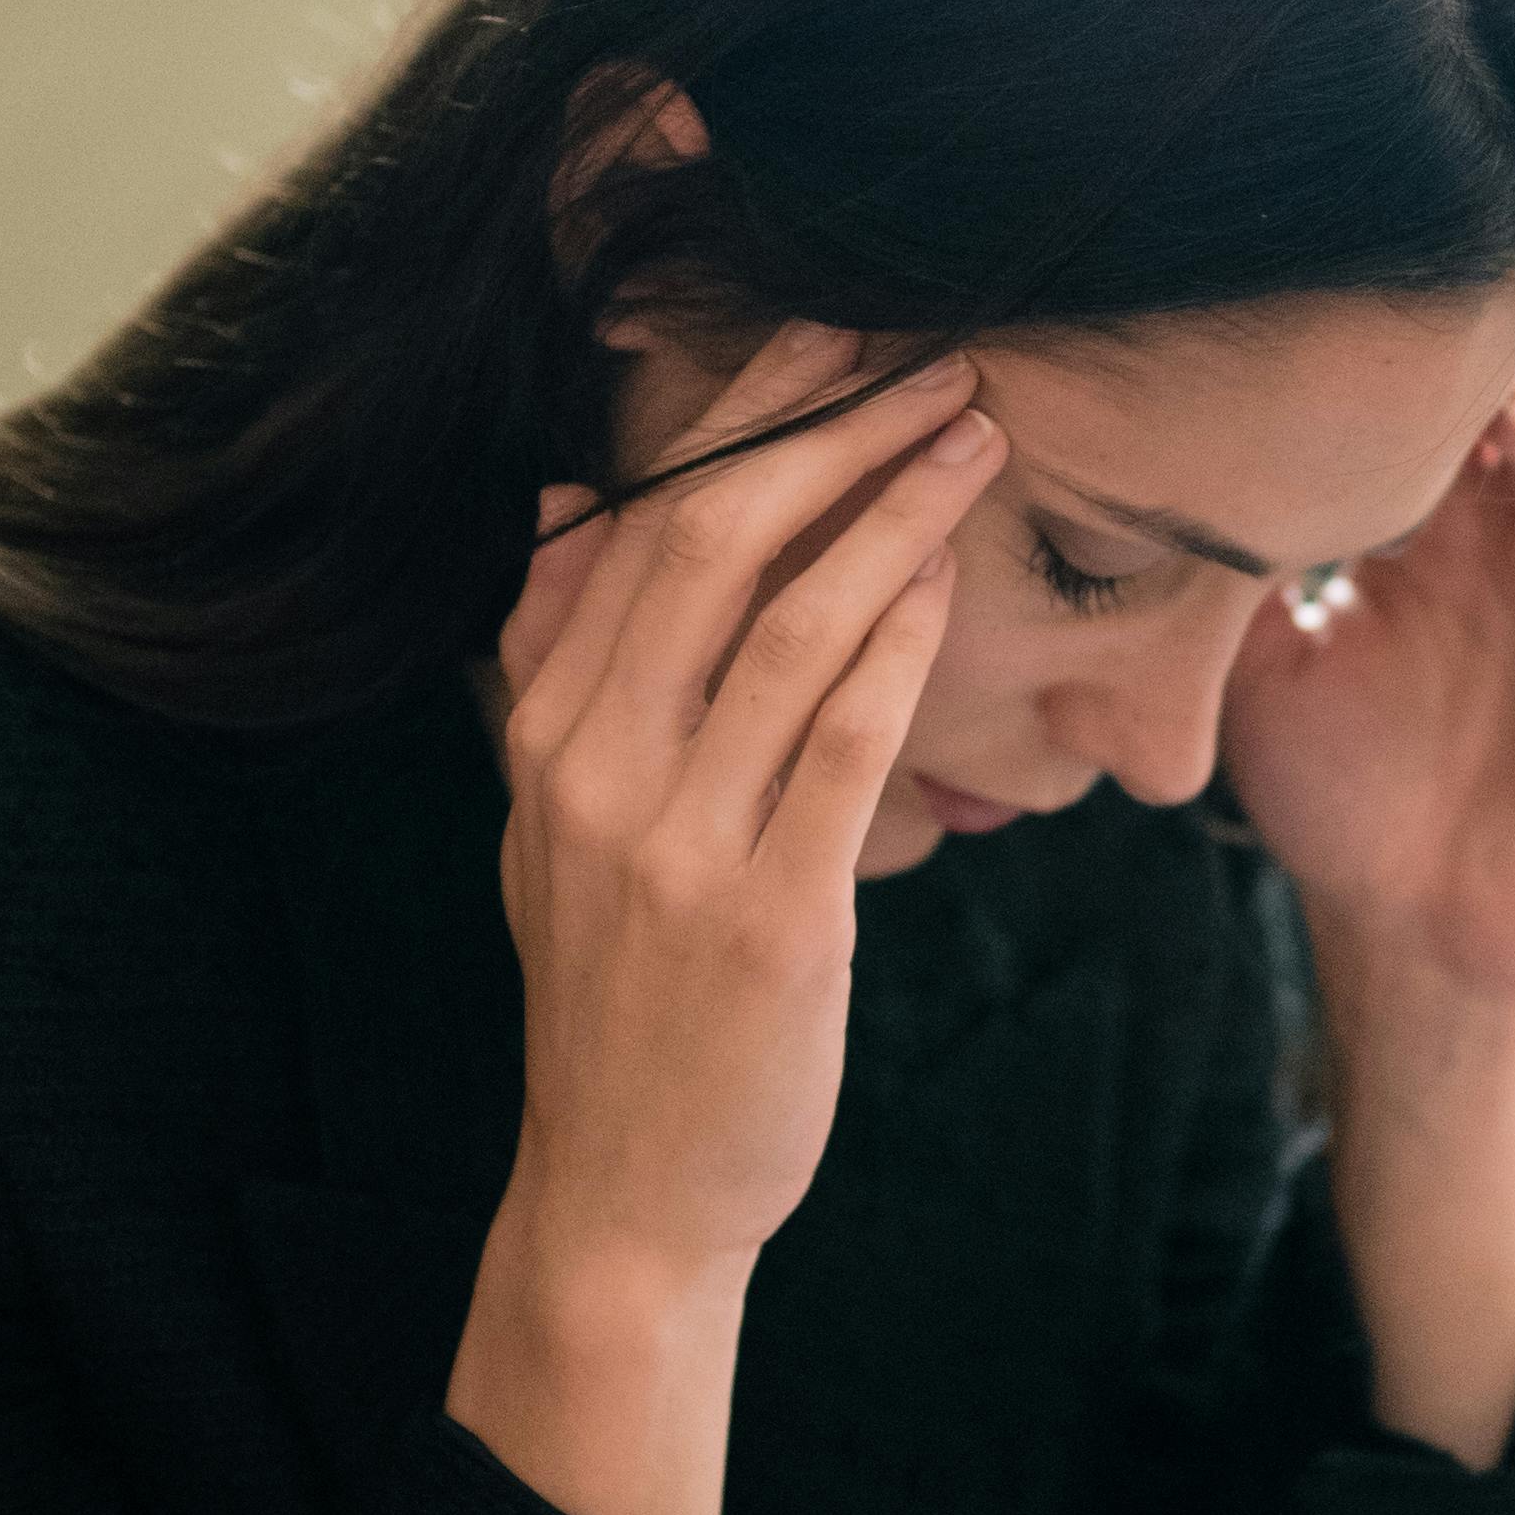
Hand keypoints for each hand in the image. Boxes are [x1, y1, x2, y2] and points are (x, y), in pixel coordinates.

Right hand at [448, 332, 1002, 1514]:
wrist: (627, 1185)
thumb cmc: (618, 989)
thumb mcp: (550, 821)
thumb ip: (555, 661)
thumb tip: (566, 500)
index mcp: (545, 731)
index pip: (638, 526)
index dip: (734, 416)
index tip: (823, 330)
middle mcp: (594, 767)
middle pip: (708, 543)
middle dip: (820, 429)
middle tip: (918, 349)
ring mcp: (675, 839)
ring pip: (787, 624)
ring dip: (887, 510)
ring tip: (970, 433)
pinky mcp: (766, 911)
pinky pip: (840, 743)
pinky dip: (895, 642)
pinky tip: (948, 573)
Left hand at [1219, 302, 1514, 1010]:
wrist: (1416, 932)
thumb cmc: (1341, 807)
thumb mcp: (1256, 674)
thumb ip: (1229, 579)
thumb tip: (1155, 468)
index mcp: (1419, 538)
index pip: (1424, 405)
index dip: (1391, 349)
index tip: (1332, 297)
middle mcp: (1504, 540)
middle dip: (1479, 332)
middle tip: (1421, 286)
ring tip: (1479, 363)